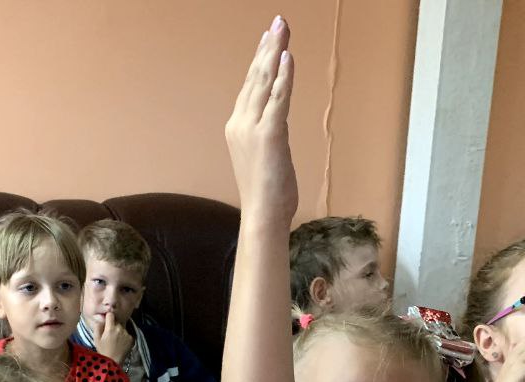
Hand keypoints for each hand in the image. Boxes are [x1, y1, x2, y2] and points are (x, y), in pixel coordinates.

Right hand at [89, 309, 133, 365]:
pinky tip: (120, 343)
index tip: (107, 321)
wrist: (113, 362)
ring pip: (122, 328)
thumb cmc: (103, 350)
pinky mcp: (131, 338)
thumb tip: (101, 320)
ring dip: (119, 331)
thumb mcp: (96, 339)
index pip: (111, 315)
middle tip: (110, 334)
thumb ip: (97, 327)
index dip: (108, 317)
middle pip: (117, 322)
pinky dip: (124, 337)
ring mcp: (127, 334)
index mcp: (110, 328)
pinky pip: (127, 334)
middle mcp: (120, 329)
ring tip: (115, 340)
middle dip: (113, 325)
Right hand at [225, 15, 296, 225]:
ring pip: (264, 82)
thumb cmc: (267, 194)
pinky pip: (277, 99)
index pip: (249, 86)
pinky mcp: (269, 134)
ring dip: (275, 52)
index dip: (260, 60)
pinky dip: (282, 76)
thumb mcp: (265, 157)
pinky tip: (287, 57)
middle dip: (267, 46)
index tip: (269, 38)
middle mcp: (240, 122)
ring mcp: (252, 127)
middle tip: (277, 22)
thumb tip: (278, 122)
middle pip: (255, 77)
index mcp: (237, 127)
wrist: (262, 215)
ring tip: (281, 29)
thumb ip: (269, 134)